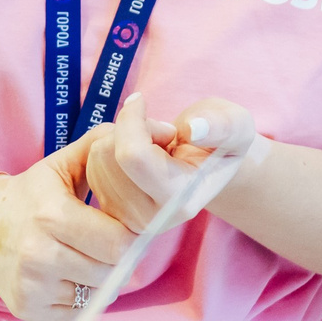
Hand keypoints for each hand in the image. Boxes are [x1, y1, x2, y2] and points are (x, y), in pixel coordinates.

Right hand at [0, 134, 133, 320]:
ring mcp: (32, 286)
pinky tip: (64, 275)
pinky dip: (78, 297)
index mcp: (52, 216)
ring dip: (96, 279)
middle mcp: (39, 255)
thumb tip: (155, 130)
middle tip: (101, 244)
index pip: (119, 244)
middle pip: (110, 272)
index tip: (117, 227)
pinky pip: (76, 312)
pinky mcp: (27, 308)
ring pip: (96, 294)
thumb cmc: (30, 195)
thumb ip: (102, 145)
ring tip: (80, 257)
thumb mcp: (61, 164)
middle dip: (113, 259)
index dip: (127, 237)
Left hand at [83, 94, 260, 231]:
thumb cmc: (221, 139)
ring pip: (96, 158)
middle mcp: (153, 219)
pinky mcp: (111, 212)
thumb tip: (192, 130)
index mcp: (182, 200)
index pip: (133, 156)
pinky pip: (87, 166)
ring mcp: (129, 219)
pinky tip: (135, 159)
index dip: (131, 119)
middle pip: (108, 155)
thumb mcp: (234, 124)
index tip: (141, 101)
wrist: (210, 166)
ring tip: (152, 147)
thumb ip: (220, 126)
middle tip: (158, 136)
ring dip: (118, 139)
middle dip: (128, 129)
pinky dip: (106, 151)